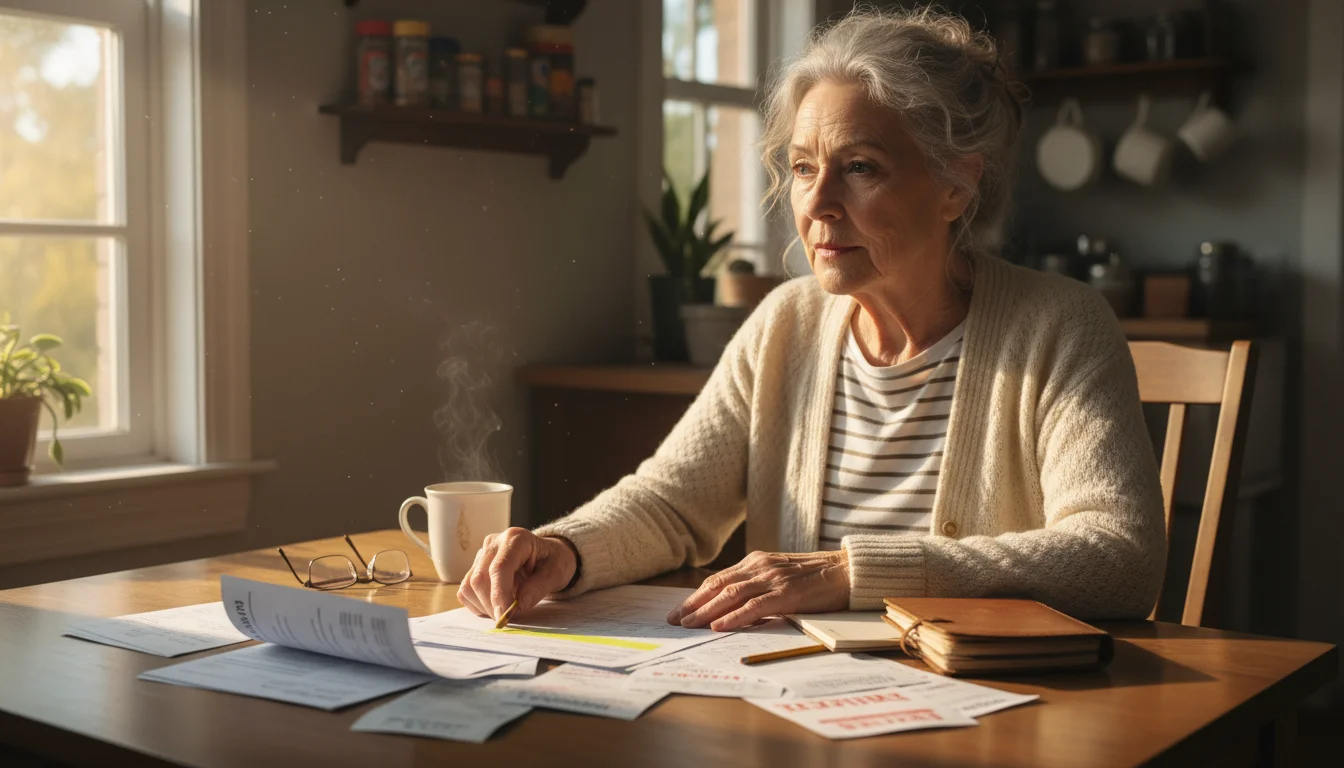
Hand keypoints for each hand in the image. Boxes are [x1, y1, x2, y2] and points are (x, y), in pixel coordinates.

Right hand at [457, 528, 577, 620]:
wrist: (547, 555)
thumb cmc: (553, 562)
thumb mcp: (557, 573)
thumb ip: (539, 588)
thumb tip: (518, 606)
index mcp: (516, 539)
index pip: (499, 568)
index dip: (500, 595)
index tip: (506, 615)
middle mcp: (493, 543)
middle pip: (479, 579)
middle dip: (492, 605)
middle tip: (508, 618)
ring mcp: (481, 554)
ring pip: (469, 586)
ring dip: (484, 606)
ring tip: (506, 607)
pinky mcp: (474, 567)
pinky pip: (466, 591)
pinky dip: (478, 604)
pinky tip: (496, 604)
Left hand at [666, 550, 849, 630]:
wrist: (846, 571)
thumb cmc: (814, 578)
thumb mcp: (779, 576)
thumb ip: (757, 586)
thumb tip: (730, 607)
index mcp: (756, 562)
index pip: (718, 579)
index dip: (695, 596)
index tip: (678, 611)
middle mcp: (760, 566)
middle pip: (718, 586)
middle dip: (692, 604)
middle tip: (674, 620)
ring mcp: (773, 579)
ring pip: (731, 594)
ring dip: (706, 611)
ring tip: (689, 624)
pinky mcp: (787, 593)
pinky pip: (755, 606)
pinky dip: (734, 616)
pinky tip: (719, 625)